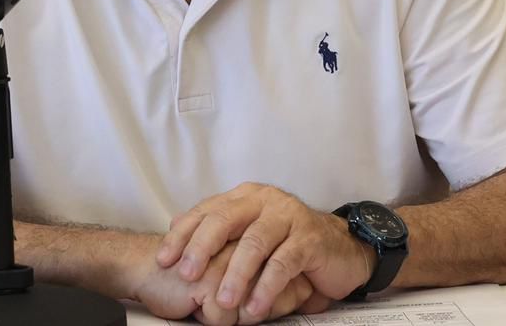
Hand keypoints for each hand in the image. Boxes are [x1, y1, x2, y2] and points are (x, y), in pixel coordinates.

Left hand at [156, 183, 368, 320]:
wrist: (342, 248)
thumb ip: (219, 232)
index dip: (183, 235)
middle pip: (226, 219)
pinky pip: (284, 263)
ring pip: (255, 243)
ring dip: (236, 274)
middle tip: (187, 275)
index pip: (206, 211)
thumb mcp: (250, 234)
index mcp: (245, 198)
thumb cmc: (287, 244)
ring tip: (223, 301)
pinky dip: (267, 287)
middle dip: (202, 248)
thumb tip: (174, 228)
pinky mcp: (310, 239)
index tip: (164, 259)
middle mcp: (265, 201)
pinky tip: (255, 308)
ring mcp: (289, 217)